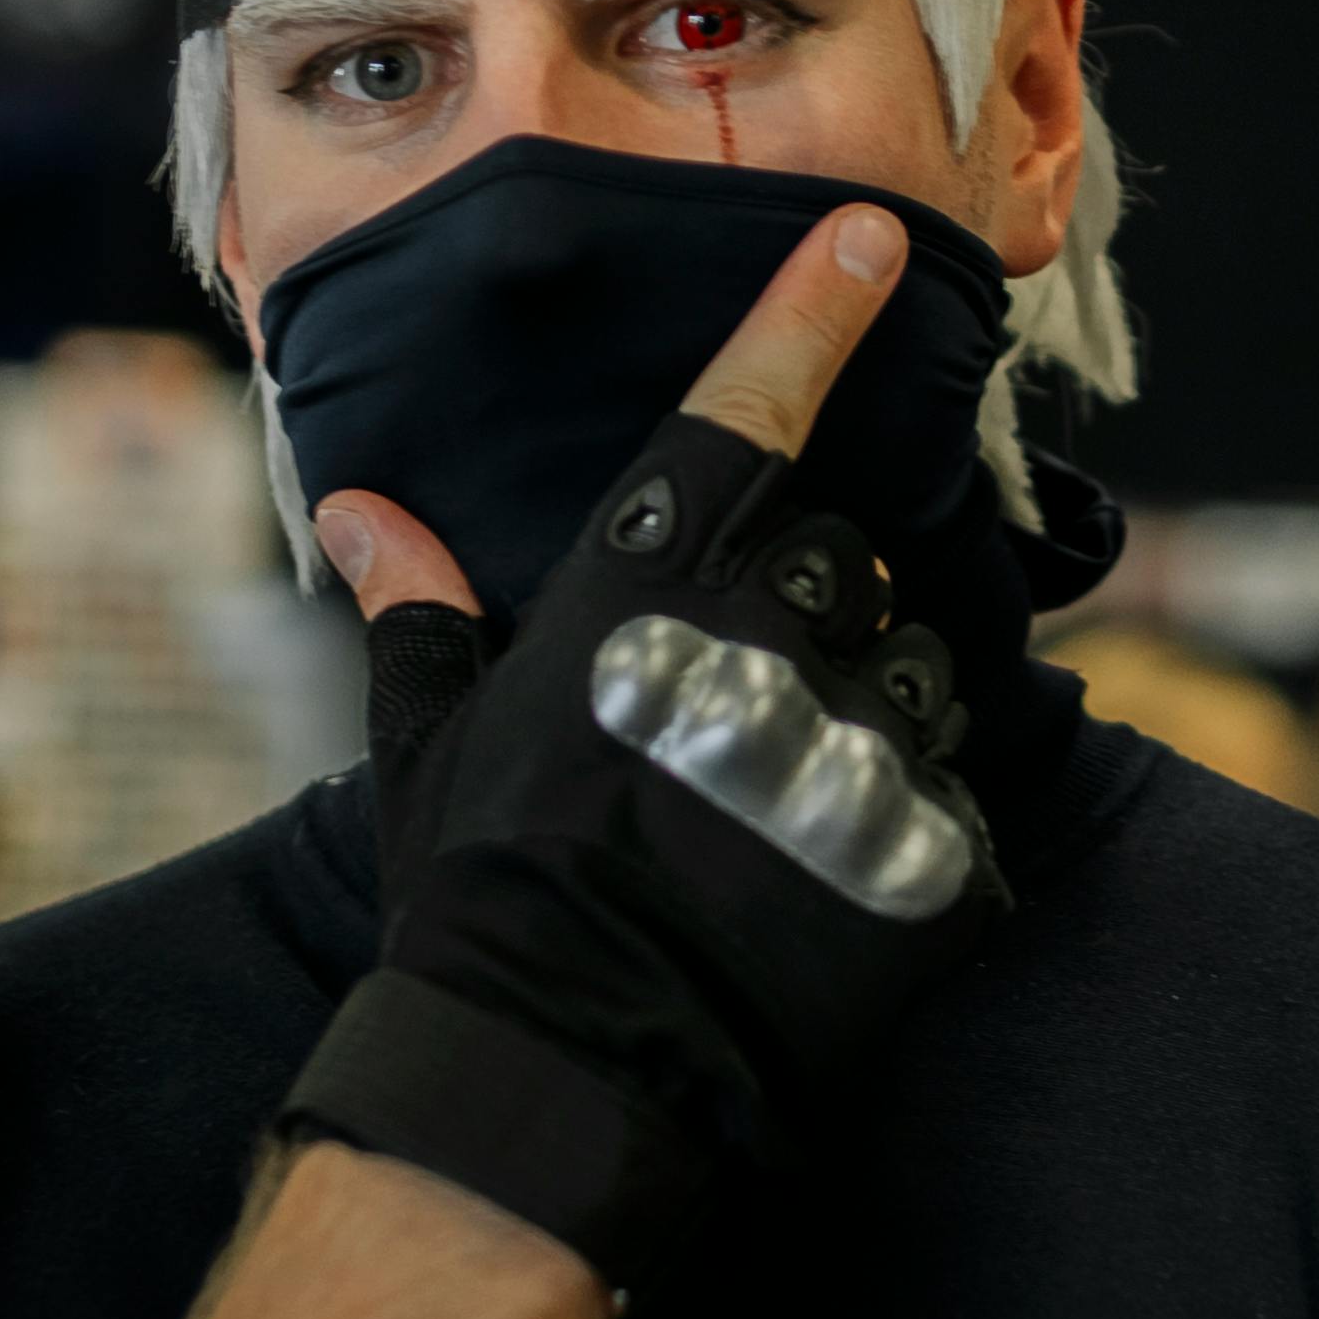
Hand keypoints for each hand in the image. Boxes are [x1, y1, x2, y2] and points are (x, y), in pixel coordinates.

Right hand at [287, 203, 1006, 1284]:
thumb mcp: (430, 742)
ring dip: (876, 713)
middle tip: (740, 713)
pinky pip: (957, 798)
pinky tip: (838, 890)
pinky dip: (913, 832)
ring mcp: (850, 748)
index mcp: (636, 598)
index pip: (743, 412)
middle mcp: (755, 646)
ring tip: (788, 803)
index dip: (809, 315)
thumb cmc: (479, 901)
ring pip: (924, 667)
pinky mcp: (927, 853)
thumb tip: (361, 508)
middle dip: (811, 612)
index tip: (872, 239)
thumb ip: (418, 610)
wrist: (558, 1080)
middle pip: (843, 557)